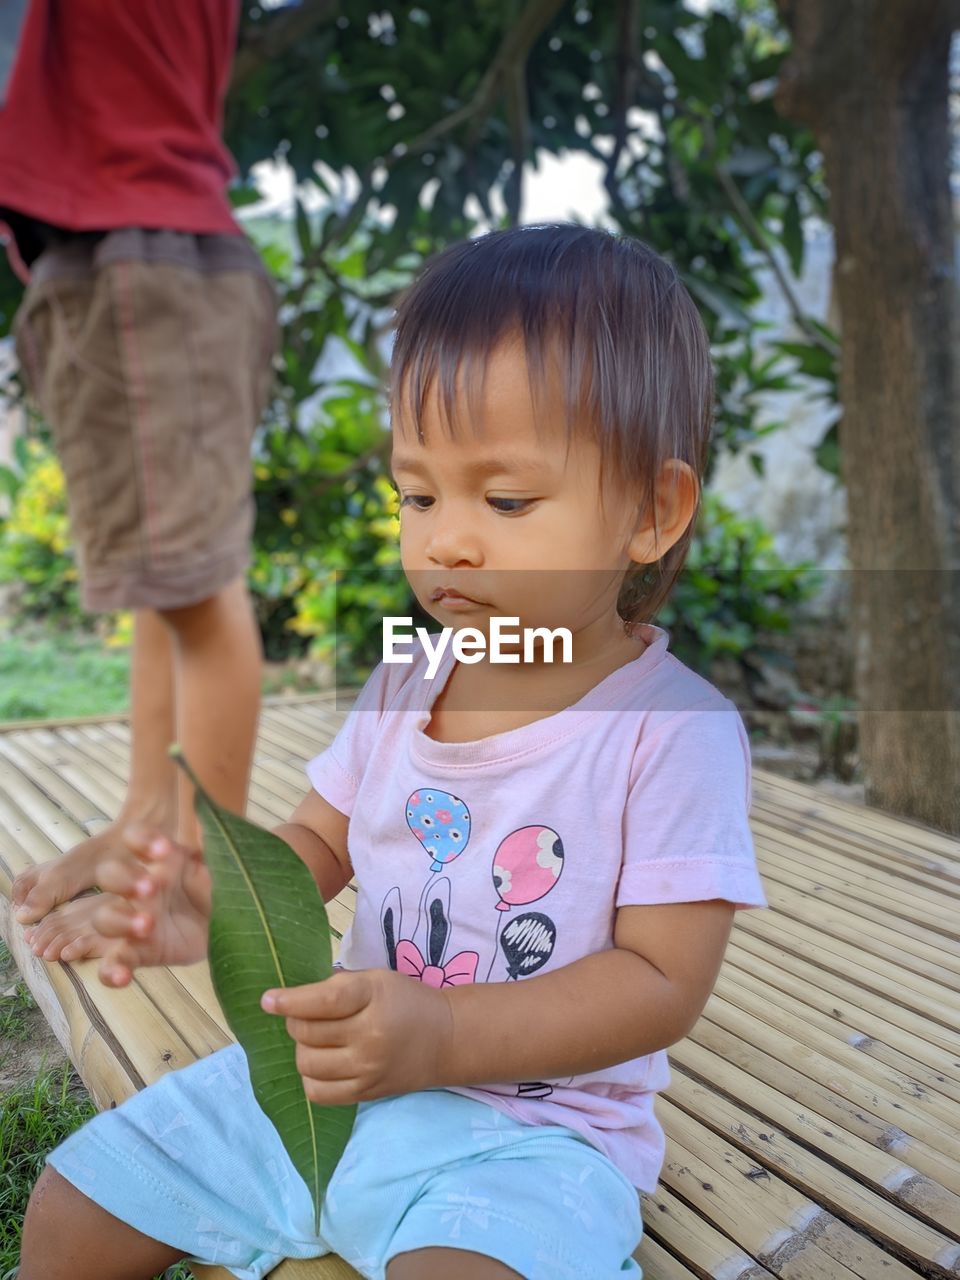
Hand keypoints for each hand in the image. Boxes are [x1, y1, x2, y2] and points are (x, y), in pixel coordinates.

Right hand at [91, 825, 211, 986]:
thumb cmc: (226, 889)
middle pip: (111, 875)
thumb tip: (216, 823)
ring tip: (147, 925)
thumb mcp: (225, 867)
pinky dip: (111, 971)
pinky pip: (114, 962)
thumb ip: (217, 850)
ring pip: (106, 917)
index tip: (164, 849)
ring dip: (120, 920)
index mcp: (162, 859)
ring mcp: (135, 921)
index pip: (136, 838)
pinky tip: (121, 977)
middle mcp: (142, 888)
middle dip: (125, 879)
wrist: (237, 928)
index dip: (142, 839)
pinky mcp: (138, 953)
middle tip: (152, 888)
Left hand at [261, 968, 454, 1105]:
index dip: (290, 1001)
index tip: (267, 1000)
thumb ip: (337, 986)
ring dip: (302, 1049)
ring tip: (316, 1040)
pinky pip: (318, 1093)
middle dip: (295, 1022)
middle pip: (308, 1033)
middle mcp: (370, 1035)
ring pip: (307, 1063)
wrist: (445, 1039)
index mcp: (373, 997)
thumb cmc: (405, 1001)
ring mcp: (368, 1069)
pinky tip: (322, 1063)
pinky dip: (311, 1077)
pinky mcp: (366, 1093)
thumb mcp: (376, 980)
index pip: (324, 1001)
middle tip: (304, 1016)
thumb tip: (290, 1001)